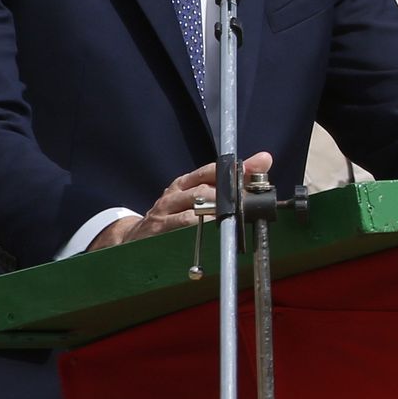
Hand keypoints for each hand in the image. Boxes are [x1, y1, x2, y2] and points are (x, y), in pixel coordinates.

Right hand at [88, 151, 273, 250]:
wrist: (132, 239)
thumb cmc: (173, 216)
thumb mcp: (196, 196)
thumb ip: (229, 181)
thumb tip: (265, 159)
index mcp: (184, 184)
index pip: (210, 171)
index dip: (233, 171)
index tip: (254, 171)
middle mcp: (173, 195)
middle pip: (205, 190)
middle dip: (230, 197)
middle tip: (249, 204)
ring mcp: (164, 214)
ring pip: (194, 209)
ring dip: (217, 214)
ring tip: (233, 218)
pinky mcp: (158, 233)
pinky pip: (181, 229)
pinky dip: (199, 231)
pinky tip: (213, 235)